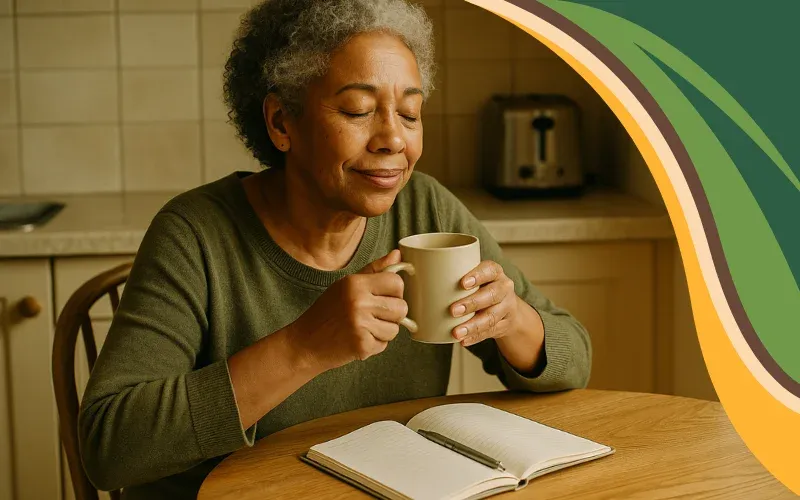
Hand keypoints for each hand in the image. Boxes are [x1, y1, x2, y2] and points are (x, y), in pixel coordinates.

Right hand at [289, 250, 408, 370]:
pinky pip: (384, 344)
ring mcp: (360, 324)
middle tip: (372, 316)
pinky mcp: (362, 345)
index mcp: (354, 283)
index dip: (395, 292)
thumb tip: (397, 255)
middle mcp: (358, 301)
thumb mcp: (346, 285)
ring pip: (395, 328)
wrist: (304, 344)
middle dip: (392, 315)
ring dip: (383, 331)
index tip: (383, 298)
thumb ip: (374, 270)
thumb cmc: (326, 313)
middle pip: (401, 307)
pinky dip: (374, 345)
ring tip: (363, 329)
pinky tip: (357, 340)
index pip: (396, 282)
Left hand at [450, 260, 519, 346]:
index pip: (489, 270)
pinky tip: (463, 340)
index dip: (477, 276)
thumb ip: (455, 278)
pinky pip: (490, 332)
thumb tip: (418, 279)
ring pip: (491, 317)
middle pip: (491, 295)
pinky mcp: (504, 324)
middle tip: (453, 310)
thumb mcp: (475, 279)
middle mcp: (503, 288)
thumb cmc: (481, 288)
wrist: (507, 307)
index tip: (463, 283)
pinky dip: (475, 337)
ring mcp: (506, 307)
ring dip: (472, 325)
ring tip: (456, 332)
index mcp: (494, 272)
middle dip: (471, 303)